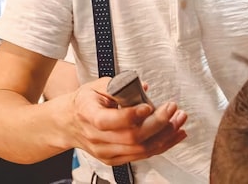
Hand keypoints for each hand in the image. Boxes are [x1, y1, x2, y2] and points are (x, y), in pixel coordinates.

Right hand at [69, 77, 187, 165]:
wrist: (68, 123)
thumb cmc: (84, 102)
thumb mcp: (96, 86)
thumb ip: (118, 87)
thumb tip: (143, 89)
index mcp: (88, 115)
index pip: (110, 121)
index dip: (132, 115)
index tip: (149, 105)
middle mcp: (96, 138)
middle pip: (132, 137)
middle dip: (158, 123)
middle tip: (173, 108)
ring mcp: (105, 152)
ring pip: (141, 149)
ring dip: (165, 136)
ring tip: (180, 120)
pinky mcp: (114, 160)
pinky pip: (142, 155)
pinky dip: (162, 145)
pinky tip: (175, 134)